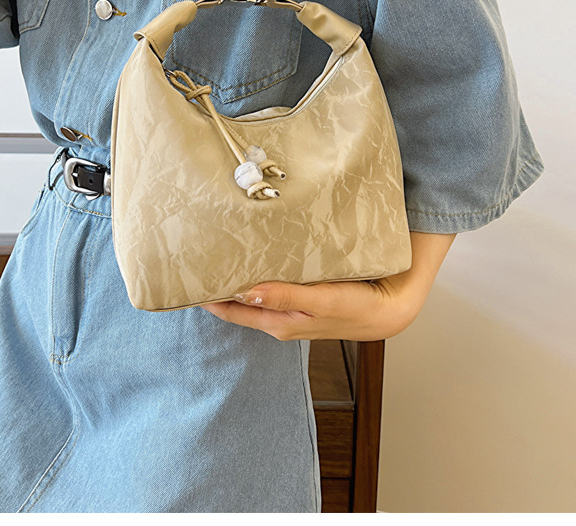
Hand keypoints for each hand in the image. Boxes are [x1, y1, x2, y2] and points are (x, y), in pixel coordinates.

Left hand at [199, 277, 415, 341]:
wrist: (389, 308)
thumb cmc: (358, 308)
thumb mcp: (321, 302)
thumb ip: (285, 297)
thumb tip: (246, 293)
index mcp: (278, 322)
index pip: (231, 310)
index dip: (207, 296)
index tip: (186, 276)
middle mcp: (279, 317)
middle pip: (237, 301)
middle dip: (216, 284)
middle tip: (194, 258)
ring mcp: (289, 307)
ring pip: (252, 292)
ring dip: (236, 277)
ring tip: (216, 253)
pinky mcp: (301, 296)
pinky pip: (270, 284)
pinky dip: (257, 273)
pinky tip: (253, 256)